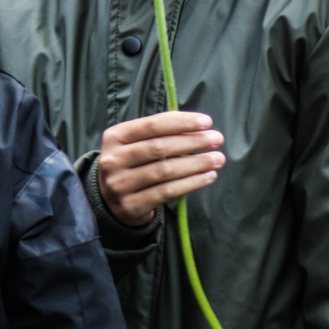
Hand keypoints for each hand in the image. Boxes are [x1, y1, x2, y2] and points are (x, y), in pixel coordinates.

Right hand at [97, 112, 224, 227]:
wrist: (110, 201)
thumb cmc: (133, 164)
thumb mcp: (137, 144)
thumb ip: (160, 134)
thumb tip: (198, 128)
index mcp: (115, 136)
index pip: (152, 125)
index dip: (181, 122)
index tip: (207, 122)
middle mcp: (113, 159)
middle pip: (159, 147)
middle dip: (192, 142)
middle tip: (217, 139)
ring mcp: (120, 184)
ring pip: (165, 171)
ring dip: (196, 164)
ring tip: (218, 159)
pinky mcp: (131, 205)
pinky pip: (167, 192)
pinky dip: (191, 183)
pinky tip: (208, 177)